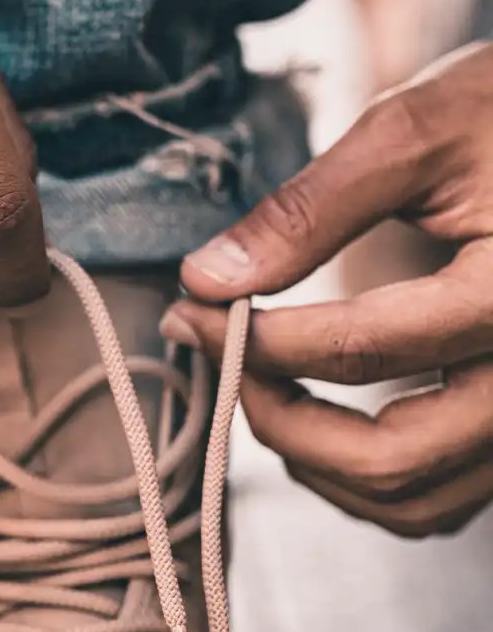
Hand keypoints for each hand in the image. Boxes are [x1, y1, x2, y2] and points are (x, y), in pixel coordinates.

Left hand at [161, 43, 492, 537]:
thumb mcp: (413, 133)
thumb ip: (308, 211)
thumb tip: (206, 278)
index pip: (364, 351)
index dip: (255, 340)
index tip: (191, 310)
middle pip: (390, 458)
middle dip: (279, 419)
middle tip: (222, 359)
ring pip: (413, 499)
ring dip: (314, 463)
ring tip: (259, 388)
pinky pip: (440, 495)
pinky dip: (363, 478)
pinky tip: (317, 418)